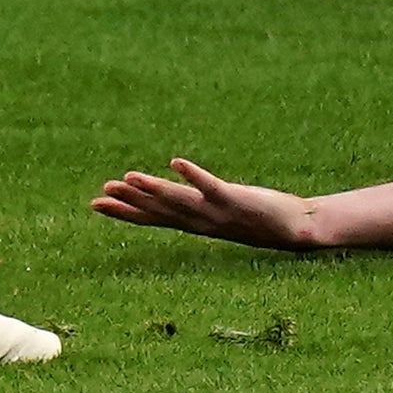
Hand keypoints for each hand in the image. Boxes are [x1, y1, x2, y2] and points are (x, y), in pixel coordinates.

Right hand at [92, 160, 317, 246]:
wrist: (296, 230)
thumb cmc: (260, 219)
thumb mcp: (223, 214)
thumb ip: (200, 206)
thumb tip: (179, 195)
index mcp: (196, 224)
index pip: (153, 219)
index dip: (124, 213)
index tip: (96, 204)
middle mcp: (201, 222)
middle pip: (158, 212)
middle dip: (129, 203)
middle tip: (101, 193)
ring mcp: (217, 212)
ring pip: (178, 201)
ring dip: (152, 191)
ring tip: (128, 178)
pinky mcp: (235, 199)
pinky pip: (210, 186)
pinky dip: (193, 176)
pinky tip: (175, 162)